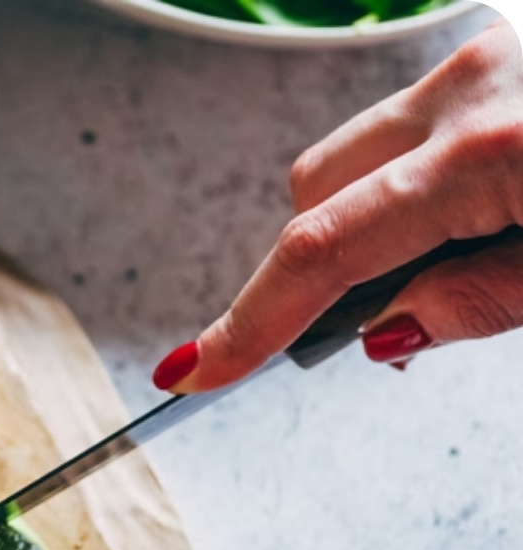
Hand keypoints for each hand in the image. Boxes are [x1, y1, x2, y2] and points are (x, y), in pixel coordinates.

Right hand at [152, 20, 522, 391]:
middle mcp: (467, 87)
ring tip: (460, 250)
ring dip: (371, 213)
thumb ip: (483, 300)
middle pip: (315, 188)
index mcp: (489, 152)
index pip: (322, 250)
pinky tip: (488, 197)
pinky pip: (417, 117)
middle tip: (377, 318)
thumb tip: (387, 328)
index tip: (197, 366)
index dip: (250, 319)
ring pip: (360, 151)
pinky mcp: (503, 44)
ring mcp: (483, 54)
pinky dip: (419, 173)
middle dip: (319, 261)